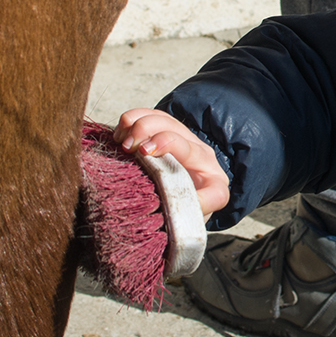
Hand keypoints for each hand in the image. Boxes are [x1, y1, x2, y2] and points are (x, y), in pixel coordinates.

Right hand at [114, 109, 230, 216]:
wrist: (184, 186)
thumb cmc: (182, 206)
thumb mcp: (184, 219)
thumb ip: (178, 220)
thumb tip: (164, 221)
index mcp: (214, 190)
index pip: (214, 193)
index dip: (198, 197)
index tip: (170, 199)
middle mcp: (204, 161)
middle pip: (187, 144)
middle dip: (163, 142)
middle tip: (136, 151)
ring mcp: (186, 140)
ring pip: (167, 123)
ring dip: (143, 127)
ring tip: (125, 143)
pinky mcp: (168, 129)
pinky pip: (152, 115)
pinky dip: (133, 119)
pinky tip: (120, 133)